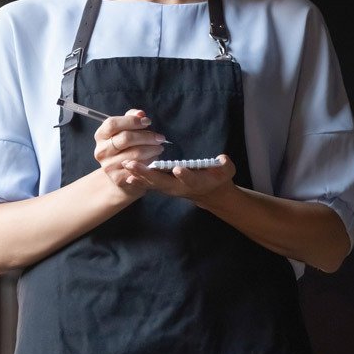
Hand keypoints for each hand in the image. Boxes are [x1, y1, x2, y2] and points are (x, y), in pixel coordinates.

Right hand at [93, 110, 166, 190]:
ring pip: (135, 153)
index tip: (148, 122)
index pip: (112, 123)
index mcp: (101, 135)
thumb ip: (132, 118)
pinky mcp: (118, 178)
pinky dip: (150, 161)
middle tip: (160, 138)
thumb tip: (140, 114)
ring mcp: (108, 166)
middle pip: (126, 138)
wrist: (122, 174)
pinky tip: (154, 158)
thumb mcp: (126, 130)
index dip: (132, 121)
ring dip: (152, 149)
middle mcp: (101, 151)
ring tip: (159, 148)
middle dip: (147, 136)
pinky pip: (139, 167)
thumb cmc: (126, 147)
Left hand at [121, 154, 236, 202]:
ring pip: (153, 183)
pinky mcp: (165, 187)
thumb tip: (222, 159)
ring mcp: (171, 189)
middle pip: (163, 182)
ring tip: (126, 166)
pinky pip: (150, 185)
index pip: (191, 179)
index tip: (178, 169)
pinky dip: (139, 180)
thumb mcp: (227, 171)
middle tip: (133, 165)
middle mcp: (181, 188)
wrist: (210, 194)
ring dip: (139, 175)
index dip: (185, 175)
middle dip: (147, 174)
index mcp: (197, 182)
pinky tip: (127, 175)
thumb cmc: (219, 178)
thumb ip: (226, 165)